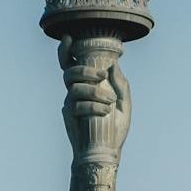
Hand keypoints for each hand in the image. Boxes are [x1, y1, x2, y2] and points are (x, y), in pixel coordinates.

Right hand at [58, 38, 130, 164]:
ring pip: (74, 88)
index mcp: (86, 85)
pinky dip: (92, 106)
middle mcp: (74, 92)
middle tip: (102, 76)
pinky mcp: (69, 117)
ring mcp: (70, 104)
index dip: (66, 50)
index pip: (72, 64)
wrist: (107, 153)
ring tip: (109, 102)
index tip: (69, 38)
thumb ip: (121, 86)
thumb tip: (114, 65)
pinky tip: (105, 111)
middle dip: (85, 70)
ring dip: (93, 91)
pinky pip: (77, 106)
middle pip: (70, 72)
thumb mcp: (124, 106)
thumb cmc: (114, 129)